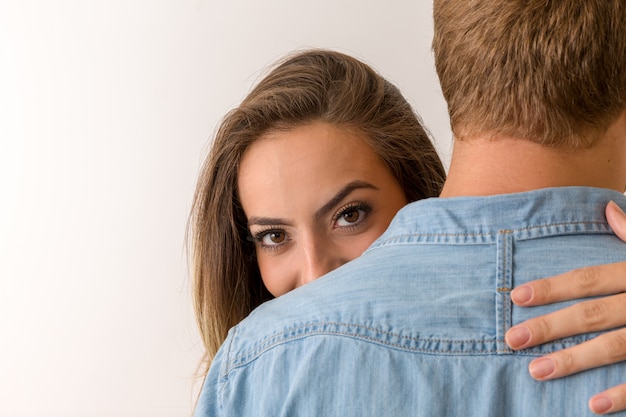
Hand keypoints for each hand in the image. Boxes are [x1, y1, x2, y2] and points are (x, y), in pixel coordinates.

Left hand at [505, 201, 625, 413]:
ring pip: (614, 347)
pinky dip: (624, 394)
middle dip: (550, 326)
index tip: (517, 296)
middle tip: (511, 338)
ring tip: (536, 371)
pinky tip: (593, 405)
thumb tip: (607, 209)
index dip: (552, 287)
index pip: (588, 278)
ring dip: (574, 360)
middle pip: (592, 314)